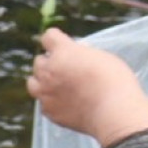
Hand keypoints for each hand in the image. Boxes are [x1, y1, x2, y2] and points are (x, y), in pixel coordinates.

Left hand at [26, 29, 147, 145]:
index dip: (55, 40)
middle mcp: (49, 70)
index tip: (60, 43)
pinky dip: (50, 100)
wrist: (112, 111)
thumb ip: (81, 55)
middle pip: (39, 61)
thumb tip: (75, 56)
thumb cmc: (113, 80)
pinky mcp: (47, 110)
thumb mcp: (100, 56)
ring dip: (42, 80)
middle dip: (50, 62)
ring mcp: (45, 92)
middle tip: (64, 68)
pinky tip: (64, 102)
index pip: (48, 37)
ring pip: (33, 82)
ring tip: (55, 84)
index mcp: (63, 52)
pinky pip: (42, 102)